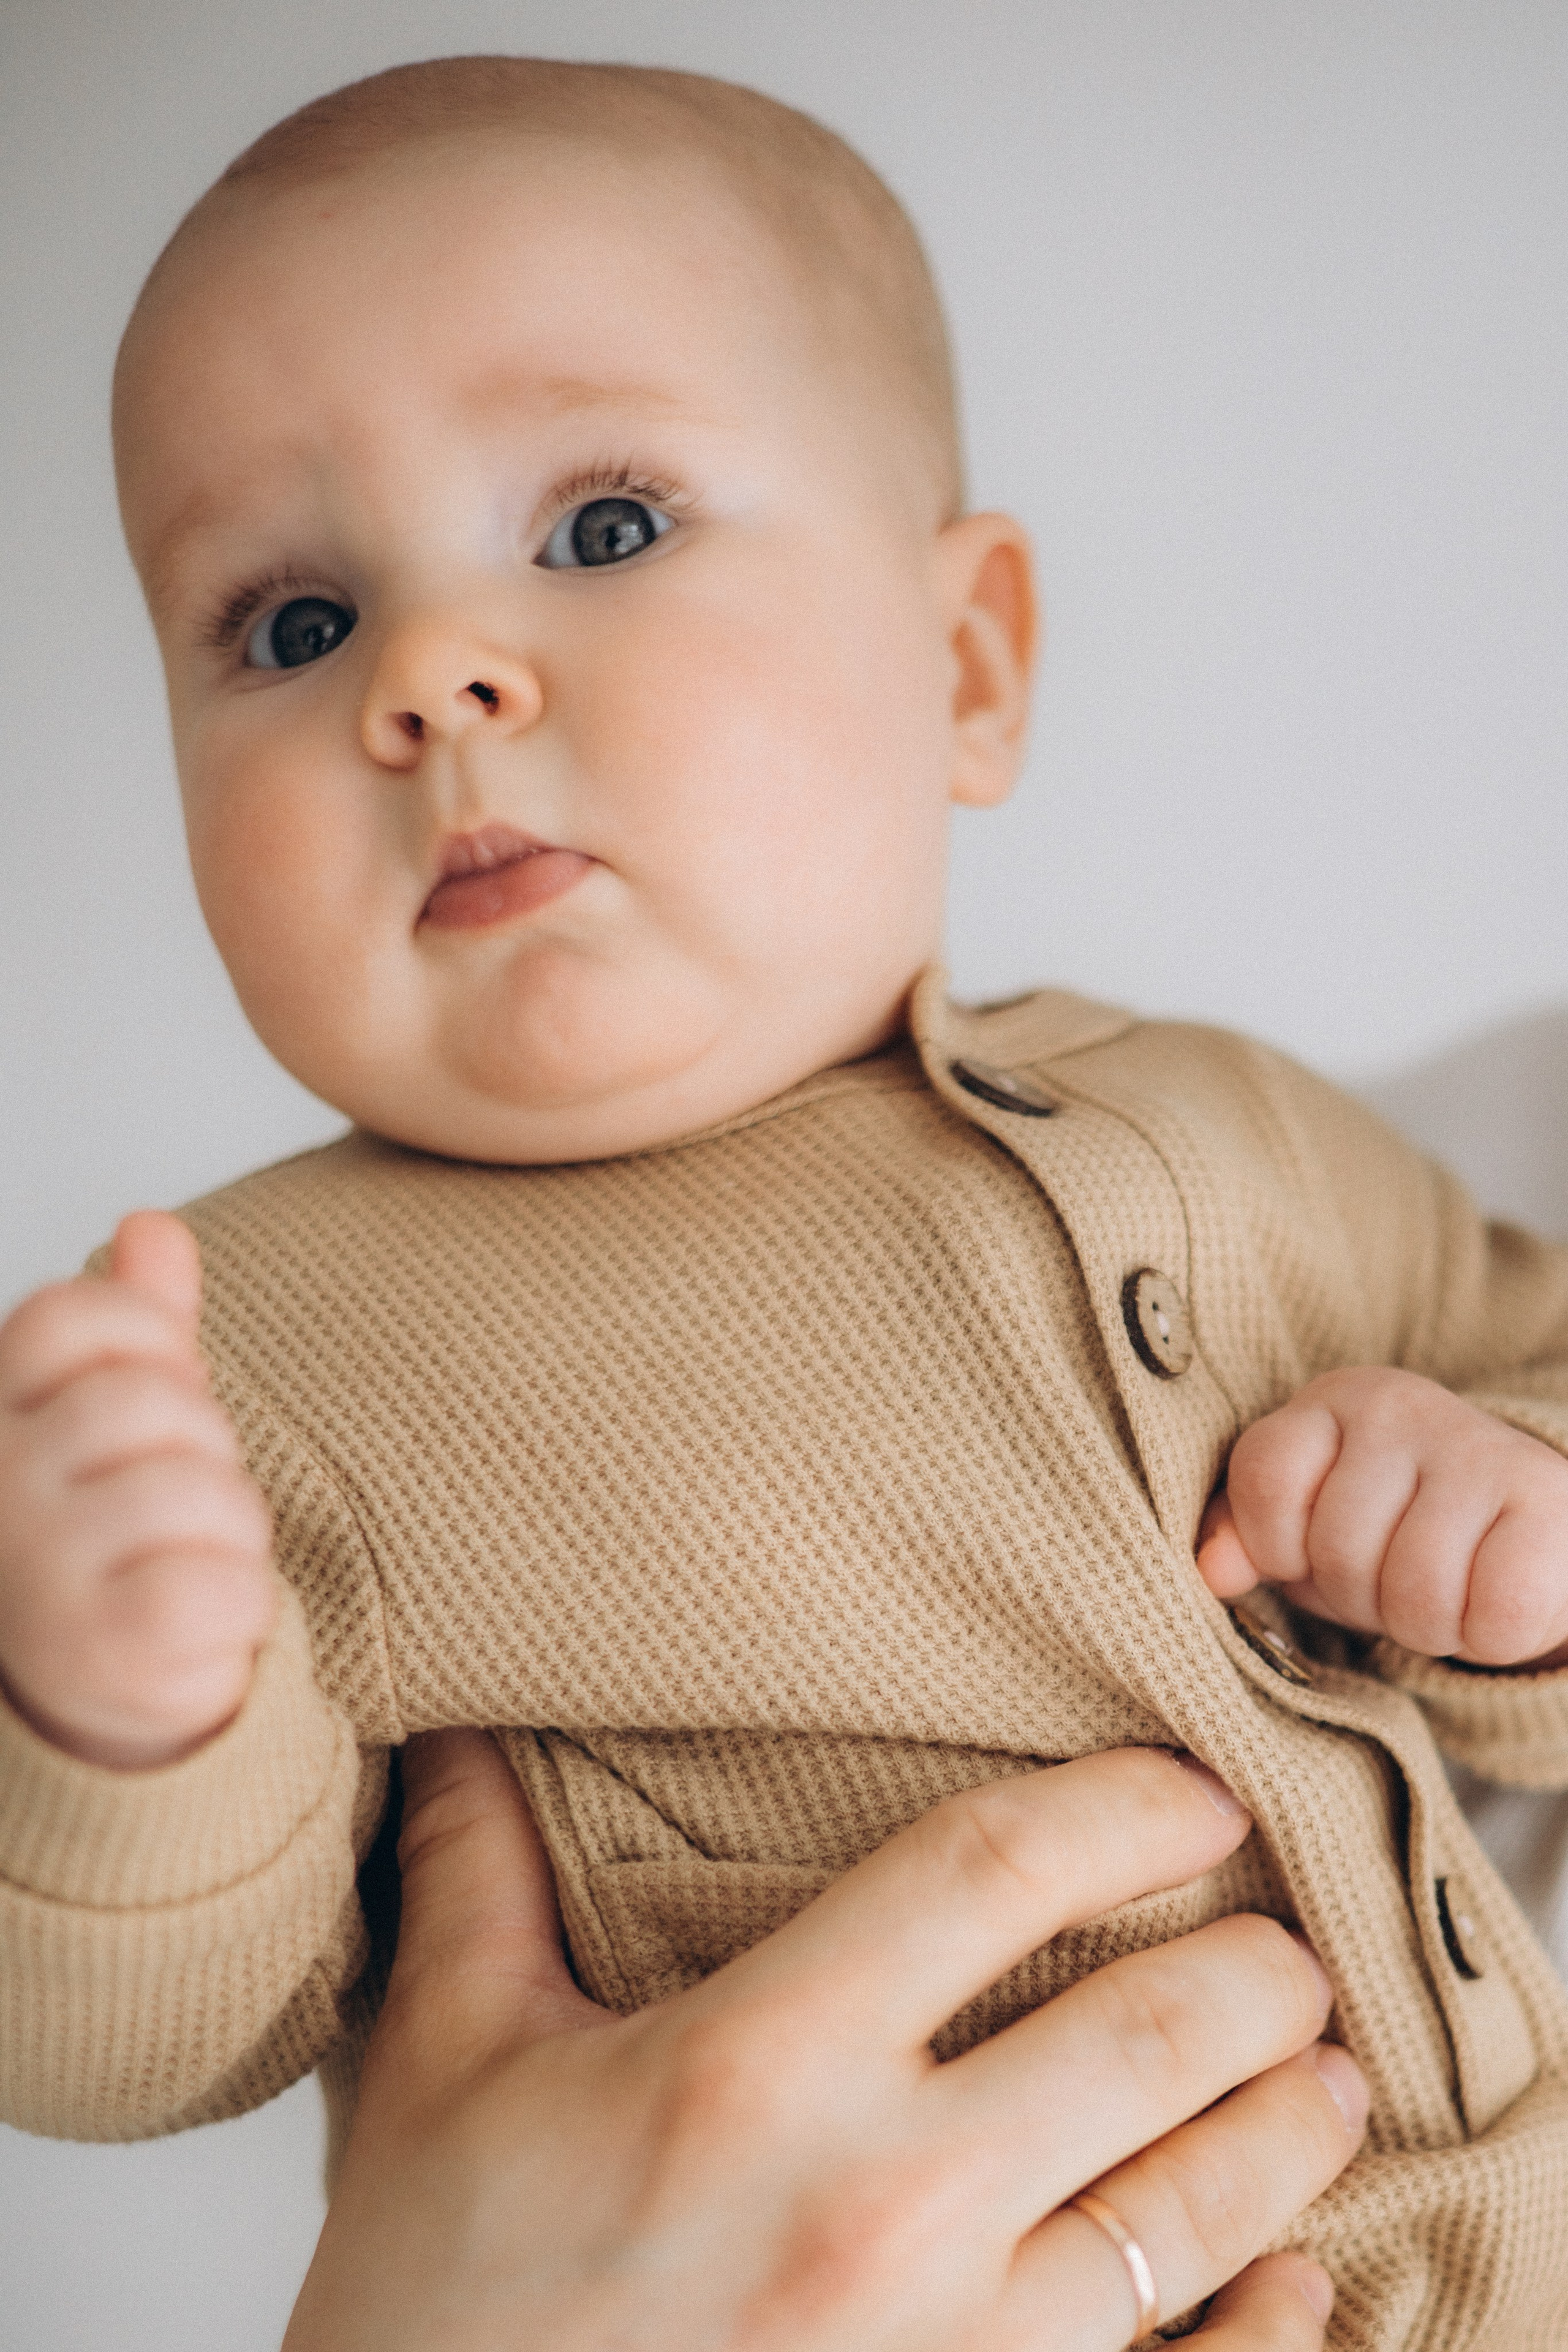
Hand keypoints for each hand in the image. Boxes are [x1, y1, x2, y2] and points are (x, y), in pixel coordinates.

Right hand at [0, 1209, 275, 1767]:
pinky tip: (197, 1624)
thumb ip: (141, 1325)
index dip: (146, 1338)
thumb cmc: (121, 1538)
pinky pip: (224, 1582)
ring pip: (204, 1491)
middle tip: (173, 1508)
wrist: (97, 1700)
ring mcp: (37, 1567)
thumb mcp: (125, 1418)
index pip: (66, 1314)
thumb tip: (151, 1226)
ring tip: (186, 1567)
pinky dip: (242, 1606)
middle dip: (204, 1449)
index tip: (156, 1392)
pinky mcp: (101, 1645)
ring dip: (231, 1533)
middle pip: (153, 1400)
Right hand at [286, 1732, 1362, 2351]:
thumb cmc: (437, 2297)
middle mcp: (882, 2204)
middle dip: (1254, 1974)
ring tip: (1325, 2080)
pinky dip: (1271, 2337)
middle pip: (1149, 2038)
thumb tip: (461, 1720)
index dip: (1122, 1806)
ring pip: (1197, 2215)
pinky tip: (1297, 2288)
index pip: (994, 1869)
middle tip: (1287, 1946)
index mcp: (758, 2065)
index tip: (1189, 1791)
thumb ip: (476, 1871)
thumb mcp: (446, 2059)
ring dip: (1289, 2135)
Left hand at [1197, 1366, 1567, 1666]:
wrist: (1524, 1532)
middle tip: (1391, 1578)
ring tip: (1440, 1591)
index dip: (1279, 1547)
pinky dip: (1486, 1634)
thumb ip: (1246, 1538)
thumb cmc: (1394, 1531)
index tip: (1307, 1553)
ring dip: (1423, 1623)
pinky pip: (1494, 1611)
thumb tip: (1213, 1571)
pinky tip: (1489, 1600)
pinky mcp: (1546, 1501)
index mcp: (1333, 1402)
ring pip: (1415, 1590)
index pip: (1265, 1478)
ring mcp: (1478, 1448)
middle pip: (1337, 1550)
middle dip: (1358, 1596)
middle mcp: (1403, 1408)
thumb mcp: (1307, 1530)